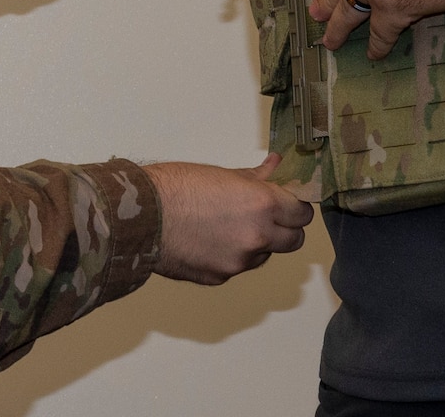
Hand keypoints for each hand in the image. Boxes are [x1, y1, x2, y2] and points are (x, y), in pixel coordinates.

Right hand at [146, 156, 312, 284]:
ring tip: (229, 226)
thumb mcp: (222, 174)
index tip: (287, 202)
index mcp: (262, 205)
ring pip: (266, 255)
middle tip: (268, 216)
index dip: (296, 207)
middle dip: (286, 229)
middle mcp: (257, 237)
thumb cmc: (177, 187)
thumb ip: (256, 177)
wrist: (142, 216)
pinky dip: (233, 256)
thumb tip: (275, 166)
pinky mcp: (221, 278)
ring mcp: (240, 262)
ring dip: (259, 244)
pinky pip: (239, 267)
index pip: (302, 214)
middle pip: (295, 241)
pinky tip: (210, 241)